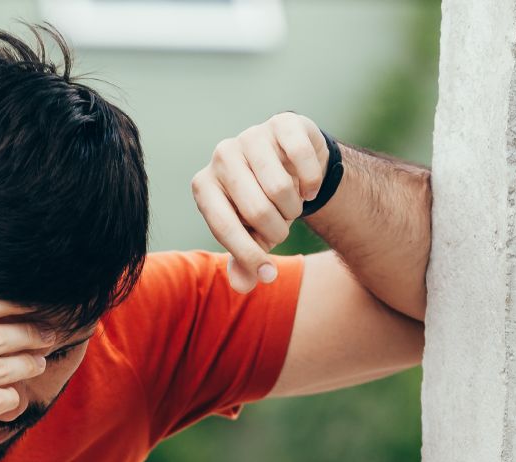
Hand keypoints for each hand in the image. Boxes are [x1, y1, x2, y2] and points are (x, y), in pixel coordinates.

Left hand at [191, 112, 328, 292]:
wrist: (289, 167)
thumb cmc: (260, 208)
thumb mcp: (249, 238)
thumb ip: (244, 263)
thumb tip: (244, 285)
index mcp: (203, 186)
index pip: (224, 227)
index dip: (249, 255)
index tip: (268, 274)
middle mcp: (221, 156)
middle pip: (257, 211)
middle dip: (277, 230)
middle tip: (281, 227)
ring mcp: (251, 135)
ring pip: (281, 189)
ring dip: (294, 209)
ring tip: (290, 206)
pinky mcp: (283, 122)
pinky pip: (303, 160)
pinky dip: (312, 184)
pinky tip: (307, 187)